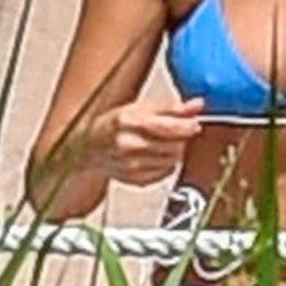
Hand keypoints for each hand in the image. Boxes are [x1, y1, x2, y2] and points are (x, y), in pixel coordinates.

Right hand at [83, 98, 203, 185]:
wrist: (89, 147)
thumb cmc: (114, 124)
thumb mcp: (141, 107)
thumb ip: (172, 108)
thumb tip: (196, 105)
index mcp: (128, 121)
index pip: (167, 126)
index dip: (186, 126)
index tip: (195, 123)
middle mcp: (128, 144)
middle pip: (172, 145)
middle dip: (181, 138)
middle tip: (178, 131)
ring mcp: (131, 165)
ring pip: (171, 160)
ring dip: (175, 151)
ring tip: (165, 143)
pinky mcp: (135, 179)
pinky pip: (165, 173)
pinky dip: (166, 164)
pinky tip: (156, 156)